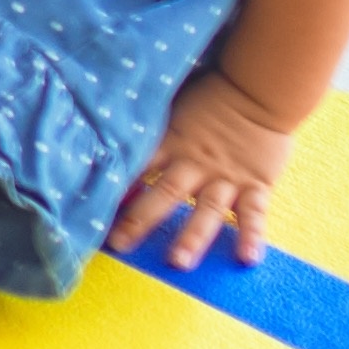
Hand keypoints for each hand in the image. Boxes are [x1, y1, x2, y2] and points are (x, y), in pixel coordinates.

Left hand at [110, 73, 293, 269]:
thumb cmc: (211, 92)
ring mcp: (226, 177)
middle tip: (120, 245)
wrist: (258, 86)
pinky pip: (254, 213)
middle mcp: (195, 163)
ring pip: (207, 210)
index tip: (90, 210)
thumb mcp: (173, 102)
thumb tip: (106, 127)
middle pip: (166, 194)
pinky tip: (246, 259)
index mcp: (172, 142)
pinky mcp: (256, 184)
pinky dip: (251, 236)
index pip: (137, 167)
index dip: (114, 187)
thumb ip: (149, 122)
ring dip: (193, 237)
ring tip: (178, 262)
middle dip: (142, 220)